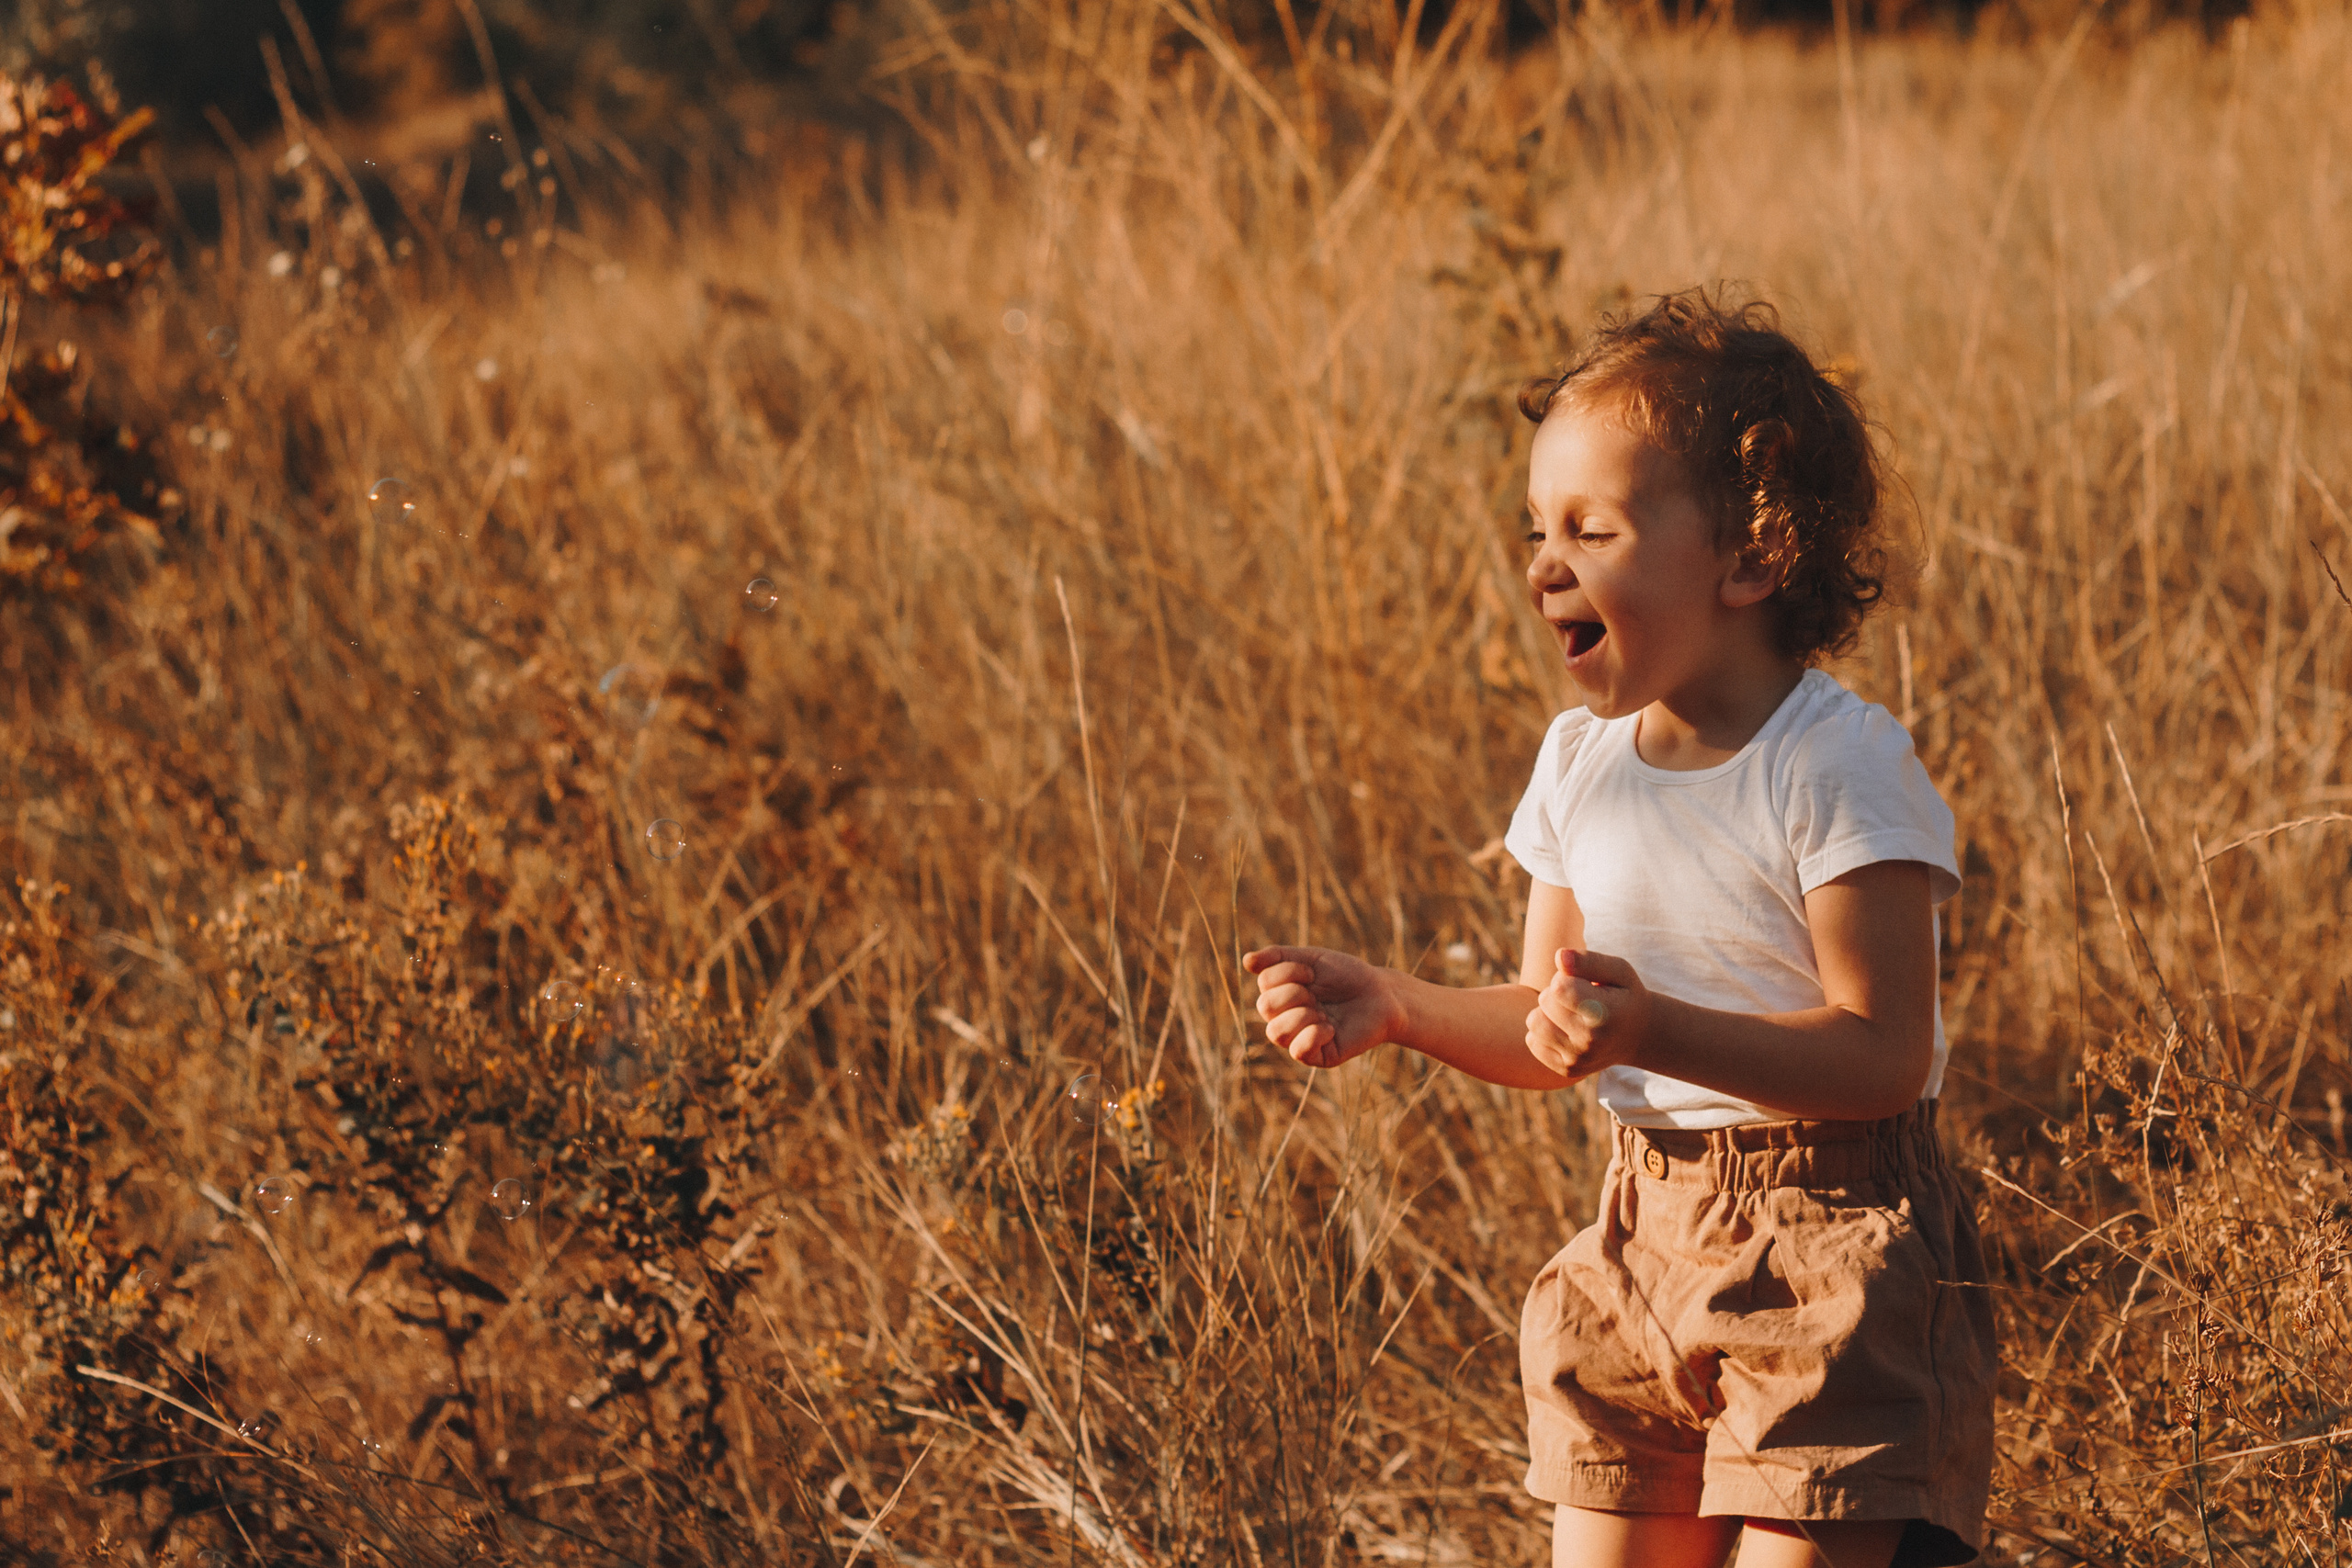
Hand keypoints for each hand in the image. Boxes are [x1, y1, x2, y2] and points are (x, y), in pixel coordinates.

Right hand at [1243, 946, 1402, 1068]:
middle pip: (1265, 1007)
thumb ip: (1279, 958)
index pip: (1264, 985)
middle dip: (1293, 991)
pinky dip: (1312, 1035)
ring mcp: (1300, 1038)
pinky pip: (1299, 1051)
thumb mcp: (1312, 959)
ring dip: (1301, 1014)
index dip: (1288, 973)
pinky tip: (1330, 1027)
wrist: (1382, 994)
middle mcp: (1286, 1018)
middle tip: (1317, 991)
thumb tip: (1246, 961)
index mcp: (1282, 995)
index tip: (1313, 972)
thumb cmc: (1347, 975)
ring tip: (1323, 1012)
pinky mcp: (1319, 1056)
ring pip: (1276, 1032)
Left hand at [1526, 948, 1650, 1080]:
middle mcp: (1591, 1041)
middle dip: (1556, 993)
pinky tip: (1565, 1029)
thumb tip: (1560, 956)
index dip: (1565, 978)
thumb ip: (1588, 960)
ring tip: (1568, 1012)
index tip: (1582, 982)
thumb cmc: (1623, 995)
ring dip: (1546, 1012)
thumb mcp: (1618, 970)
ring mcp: (1578, 1059)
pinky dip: (1543, 1031)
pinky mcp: (1566, 1070)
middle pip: (1545, 1001)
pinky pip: (1532, 1041)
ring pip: (1534, 1022)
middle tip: (1578, 998)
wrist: (1639, 1035)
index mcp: (1605, 1014)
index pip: (1559, 986)